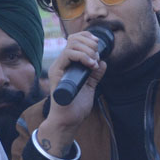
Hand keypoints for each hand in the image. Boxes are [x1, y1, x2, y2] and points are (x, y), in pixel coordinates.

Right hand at [36, 30, 106, 154]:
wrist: (68, 121)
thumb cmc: (76, 107)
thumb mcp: (90, 87)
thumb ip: (95, 75)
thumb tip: (103, 62)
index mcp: (68, 65)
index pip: (74, 41)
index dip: (87, 38)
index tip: (98, 44)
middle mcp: (62, 64)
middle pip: (73, 39)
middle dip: (90, 44)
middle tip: (97, 57)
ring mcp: (58, 67)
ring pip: (71, 44)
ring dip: (88, 50)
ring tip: (94, 62)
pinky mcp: (56, 72)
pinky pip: (68, 55)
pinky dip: (82, 56)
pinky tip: (91, 65)